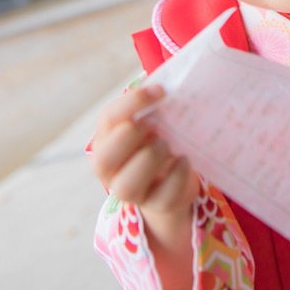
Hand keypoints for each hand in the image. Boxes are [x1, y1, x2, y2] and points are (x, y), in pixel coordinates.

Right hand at [92, 84, 198, 219]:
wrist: (173, 180)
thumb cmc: (157, 141)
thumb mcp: (150, 122)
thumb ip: (151, 106)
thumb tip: (168, 83)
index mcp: (106, 140)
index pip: (110, 119)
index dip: (133, 102)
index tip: (160, 91)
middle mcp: (109, 170)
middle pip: (105, 158)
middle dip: (133, 137)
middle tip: (156, 128)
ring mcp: (129, 192)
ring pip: (128, 184)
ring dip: (151, 158)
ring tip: (167, 145)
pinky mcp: (155, 205)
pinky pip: (164, 195)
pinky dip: (178, 174)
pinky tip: (184, 160)